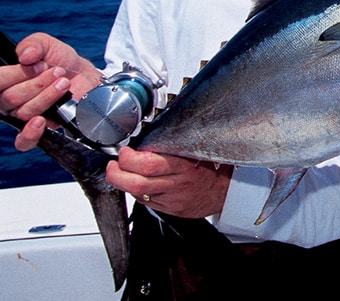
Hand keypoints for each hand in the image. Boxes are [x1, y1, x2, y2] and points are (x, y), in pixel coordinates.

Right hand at [0, 33, 102, 149]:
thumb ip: (33, 44)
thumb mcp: (47, 45)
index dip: (13, 74)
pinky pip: (24, 141)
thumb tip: (24, 55)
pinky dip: (31, 133)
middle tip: (56, 71)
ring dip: (47, 95)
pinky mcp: (40, 129)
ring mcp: (24, 116)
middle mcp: (9, 101)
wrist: (84, 75)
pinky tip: (42, 120)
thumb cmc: (60, 61)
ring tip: (64, 82)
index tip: (37, 63)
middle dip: (37, 83)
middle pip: (11, 98)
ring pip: (24, 112)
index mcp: (5, 82)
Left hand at [107, 146, 233, 217]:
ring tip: (120, 172)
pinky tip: (137, 183)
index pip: (150, 164)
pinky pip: (145, 202)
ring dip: (123, 182)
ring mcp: (171, 200)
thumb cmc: (212, 169)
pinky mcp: (168, 210)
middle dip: (117, 174)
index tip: (126, 151)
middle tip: (113, 165)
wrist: (225, 194)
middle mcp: (177, 185)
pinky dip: (136, 192)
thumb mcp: (199, 151)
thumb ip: (178, 143)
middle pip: (137, 184)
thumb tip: (153, 131)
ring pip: (137, 194)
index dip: (130, 158)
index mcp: (185, 167)